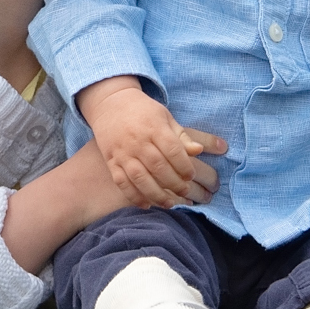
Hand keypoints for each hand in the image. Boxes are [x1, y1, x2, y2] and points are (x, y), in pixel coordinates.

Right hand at [79, 78, 223, 207]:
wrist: (110, 104)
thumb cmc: (143, 111)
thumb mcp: (164, 116)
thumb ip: (181, 135)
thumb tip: (199, 150)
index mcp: (153, 127)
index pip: (172, 150)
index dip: (184, 166)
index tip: (191, 175)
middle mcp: (137, 140)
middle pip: (158, 167)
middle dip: (174, 183)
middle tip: (185, 191)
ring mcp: (122, 152)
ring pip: (140, 178)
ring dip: (156, 194)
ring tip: (169, 203)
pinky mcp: (111, 161)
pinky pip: (121, 182)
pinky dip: (133, 196)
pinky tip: (146, 204)